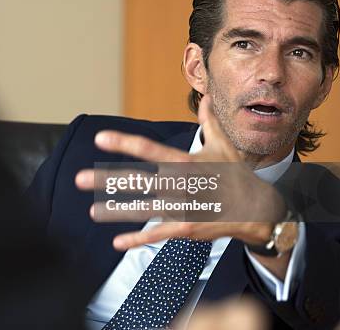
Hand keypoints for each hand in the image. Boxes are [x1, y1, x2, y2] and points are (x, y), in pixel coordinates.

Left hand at [75, 95, 286, 249]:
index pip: (150, 149)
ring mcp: (184, 207)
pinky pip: (158, 233)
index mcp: (187, 161)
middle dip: (108, 179)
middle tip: (79, 178)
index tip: (100, 139)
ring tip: (92, 210)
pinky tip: (117, 242)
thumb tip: (204, 97)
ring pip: (144, 208)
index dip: (124, 143)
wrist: (259, 210)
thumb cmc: (236, 174)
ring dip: (116, 210)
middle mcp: (182, 183)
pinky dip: (138, 239)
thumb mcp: (224, 146)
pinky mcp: (188, 228)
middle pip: (138, 180)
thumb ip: (209, 121)